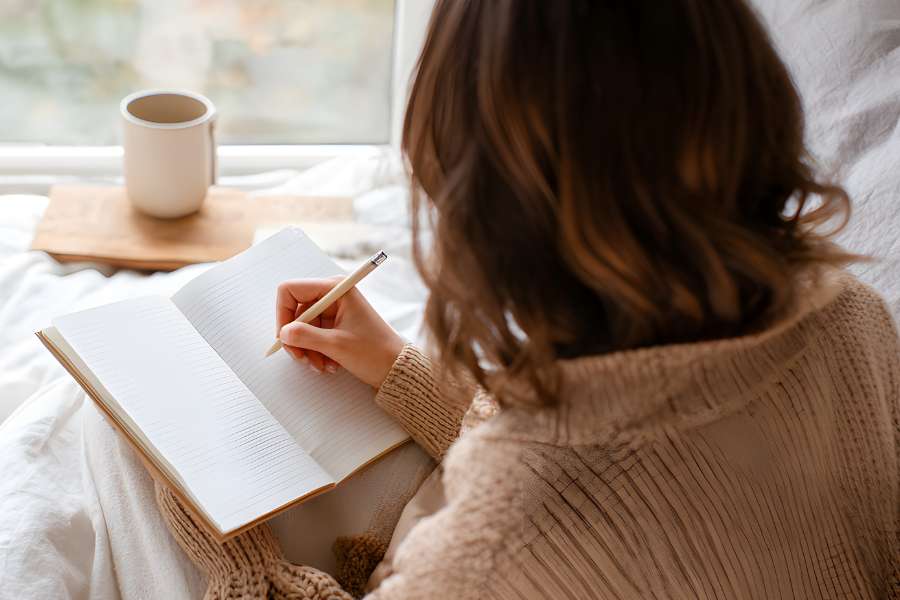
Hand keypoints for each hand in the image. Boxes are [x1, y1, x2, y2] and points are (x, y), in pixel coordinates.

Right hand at [276, 277, 404, 387]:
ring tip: (321, 367)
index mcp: (336, 289)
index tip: (284, 337)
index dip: (283, 313)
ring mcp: (335, 310)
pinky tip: (329, 365)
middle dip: (297, 338)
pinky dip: (316, 352)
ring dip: (307, 350)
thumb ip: (305, 336)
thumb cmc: (375, 352)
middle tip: (303, 359)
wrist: (396, 368)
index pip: (291, 290)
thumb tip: (282, 333)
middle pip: (296, 312)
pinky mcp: (336, 325)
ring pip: (303, 328)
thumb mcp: (336, 345)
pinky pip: (314, 336)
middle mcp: (333, 295)